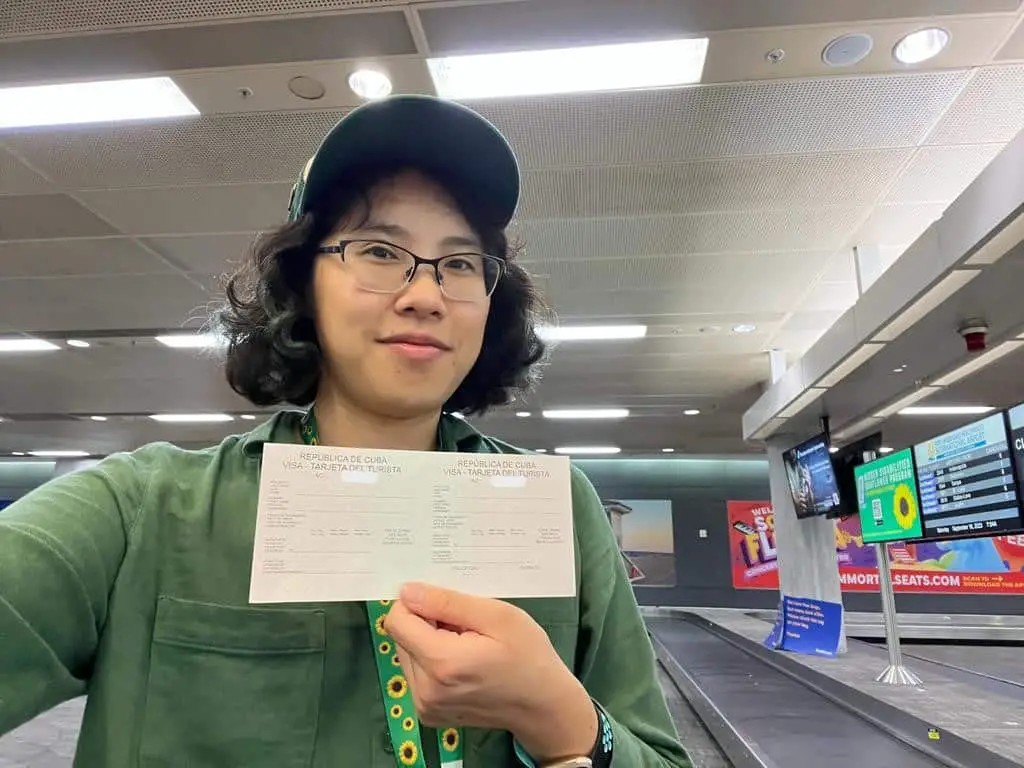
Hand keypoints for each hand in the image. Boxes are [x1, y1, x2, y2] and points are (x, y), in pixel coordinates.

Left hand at [384, 582, 597, 761]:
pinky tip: (462, 663)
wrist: (543, 706)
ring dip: (429, 643)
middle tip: (465, 627)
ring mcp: (426, 706)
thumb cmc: (528, 656)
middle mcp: (425, 690)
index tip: (446, 605)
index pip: (397, 621)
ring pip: (407, 654)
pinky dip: (433, 662)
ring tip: (466, 645)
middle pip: (402, 637)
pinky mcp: (429, 714)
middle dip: (426, 624)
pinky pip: (416, 675)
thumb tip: (407, 592)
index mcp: (442, 663)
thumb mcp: (497, 616)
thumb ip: (447, 602)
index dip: (418, 604)